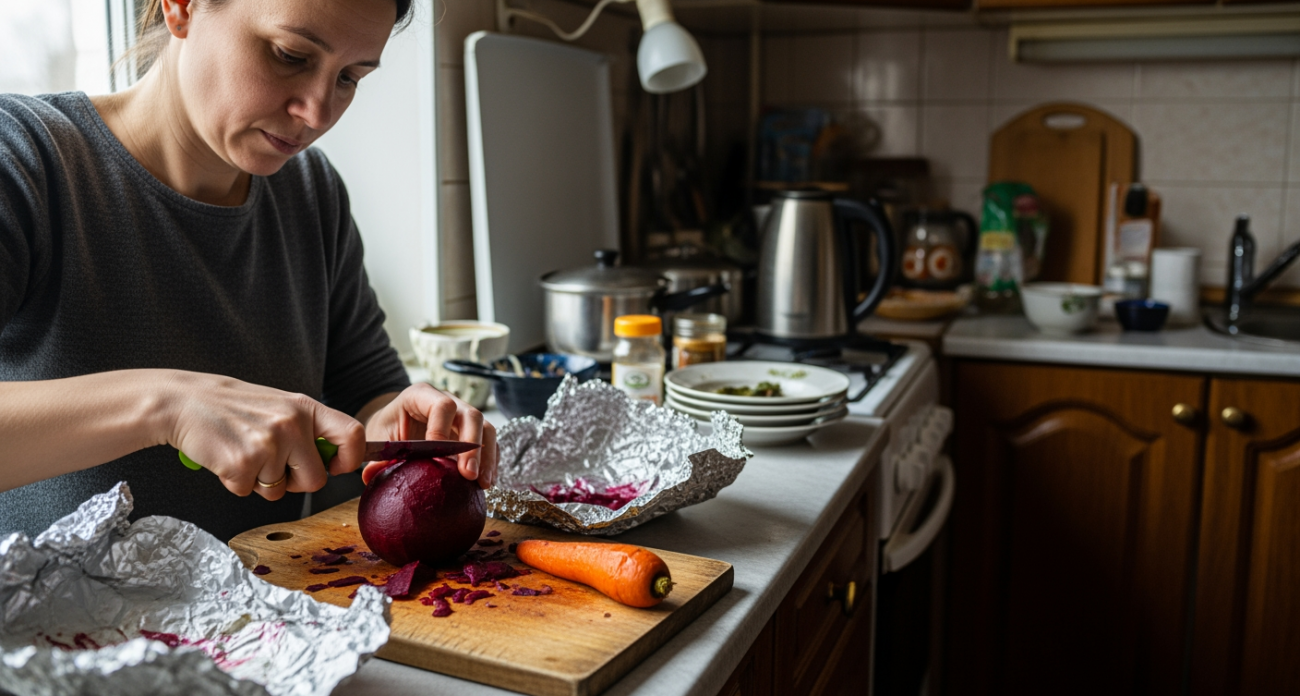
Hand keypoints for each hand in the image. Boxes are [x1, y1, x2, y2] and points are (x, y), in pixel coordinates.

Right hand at [166, 372, 365, 500]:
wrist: (183, 401)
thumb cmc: (232, 407)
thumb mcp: (280, 406)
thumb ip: (308, 430)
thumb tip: (335, 462)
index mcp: (305, 408)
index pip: (352, 434)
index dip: (350, 458)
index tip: (335, 466)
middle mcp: (291, 425)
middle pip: (316, 480)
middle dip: (295, 483)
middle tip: (272, 465)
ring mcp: (268, 445)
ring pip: (280, 492)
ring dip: (260, 482)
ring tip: (243, 452)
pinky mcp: (242, 464)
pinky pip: (249, 493)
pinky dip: (236, 483)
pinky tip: (226, 458)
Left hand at [361, 383, 496, 488]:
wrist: (395, 427)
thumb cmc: (387, 430)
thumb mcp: (379, 439)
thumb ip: (378, 456)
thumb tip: (372, 475)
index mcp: (421, 396)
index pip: (442, 405)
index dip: (443, 429)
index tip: (438, 456)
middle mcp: (448, 401)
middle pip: (471, 415)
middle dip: (472, 446)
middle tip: (468, 474)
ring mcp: (463, 415)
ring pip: (487, 428)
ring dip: (487, 456)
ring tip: (483, 484)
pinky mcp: (473, 433)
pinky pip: (489, 443)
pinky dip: (491, 462)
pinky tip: (486, 483)